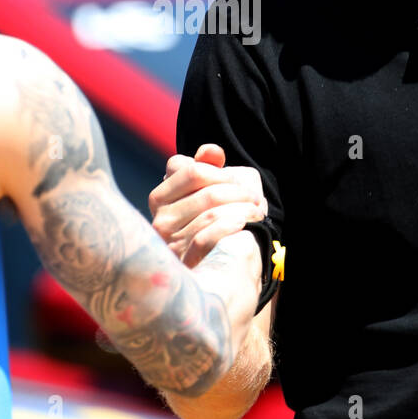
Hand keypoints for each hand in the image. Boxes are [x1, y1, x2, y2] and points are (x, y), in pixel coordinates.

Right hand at [148, 143, 266, 267]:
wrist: (215, 267)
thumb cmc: (211, 224)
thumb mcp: (208, 191)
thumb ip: (209, 166)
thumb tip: (212, 151)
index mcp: (161, 196)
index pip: (192, 170)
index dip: (222, 173)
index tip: (239, 182)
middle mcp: (160, 218)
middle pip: (208, 192)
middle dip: (240, 193)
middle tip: (256, 199)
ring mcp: (171, 241)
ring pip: (212, 214)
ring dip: (243, 210)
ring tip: (257, 212)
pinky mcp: (184, 261)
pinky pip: (208, 236)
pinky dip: (232, 226)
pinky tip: (244, 225)